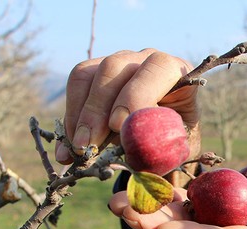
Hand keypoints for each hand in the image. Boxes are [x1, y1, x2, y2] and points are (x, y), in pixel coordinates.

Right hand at [57, 49, 200, 167]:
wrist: (163, 139)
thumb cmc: (173, 140)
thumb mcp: (175, 146)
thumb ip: (160, 147)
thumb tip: (132, 151)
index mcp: (176, 71)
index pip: (157, 68)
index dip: (136, 95)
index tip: (119, 126)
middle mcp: (145, 59)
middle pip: (113, 67)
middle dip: (98, 109)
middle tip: (90, 145)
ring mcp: (118, 62)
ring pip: (88, 74)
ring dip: (80, 115)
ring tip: (78, 149)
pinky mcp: (95, 72)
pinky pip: (76, 84)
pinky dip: (70, 117)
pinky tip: (70, 147)